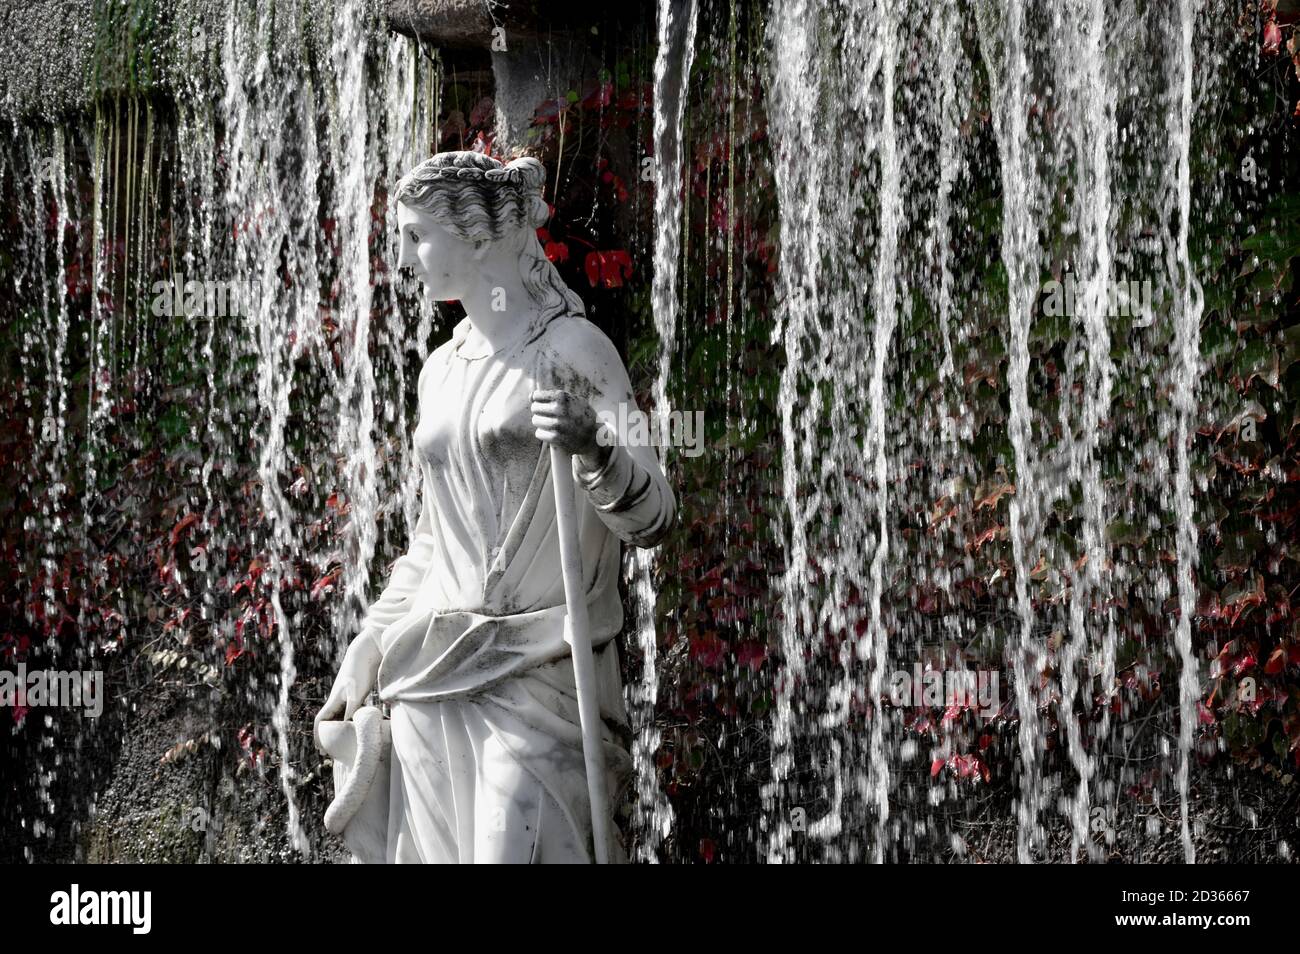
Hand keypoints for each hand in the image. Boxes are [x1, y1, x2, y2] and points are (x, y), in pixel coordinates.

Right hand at [314, 631, 381, 747]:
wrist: (367, 652)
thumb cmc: (360, 670)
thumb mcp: (356, 692)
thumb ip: (352, 709)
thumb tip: (348, 725)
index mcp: (334, 700)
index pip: (321, 720)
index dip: (318, 734)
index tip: (319, 748)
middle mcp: (338, 699)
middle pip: (330, 720)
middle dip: (329, 735)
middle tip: (331, 751)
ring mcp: (348, 695)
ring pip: (341, 716)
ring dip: (341, 728)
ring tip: (345, 742)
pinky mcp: (358, 693)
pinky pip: (352, 710)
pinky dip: (353, 720)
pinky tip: (361, 726)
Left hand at [531, 388, 603, 460]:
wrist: (595, 437)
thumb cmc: (582, 416)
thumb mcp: (574, 400)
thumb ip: (554, 396)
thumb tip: (530, 396)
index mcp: (563, 397)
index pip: (537, 396)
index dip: (537, 400)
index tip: (542, 404)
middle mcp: (559, 410)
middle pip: (535, 408)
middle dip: (539, 412)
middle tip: (548, 415)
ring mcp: (557, 425)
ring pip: (536, 421)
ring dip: (541, 423)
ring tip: (551, 424)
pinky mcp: (556, 438)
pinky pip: (539, 433)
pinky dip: (543, 433)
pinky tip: (551, 433)